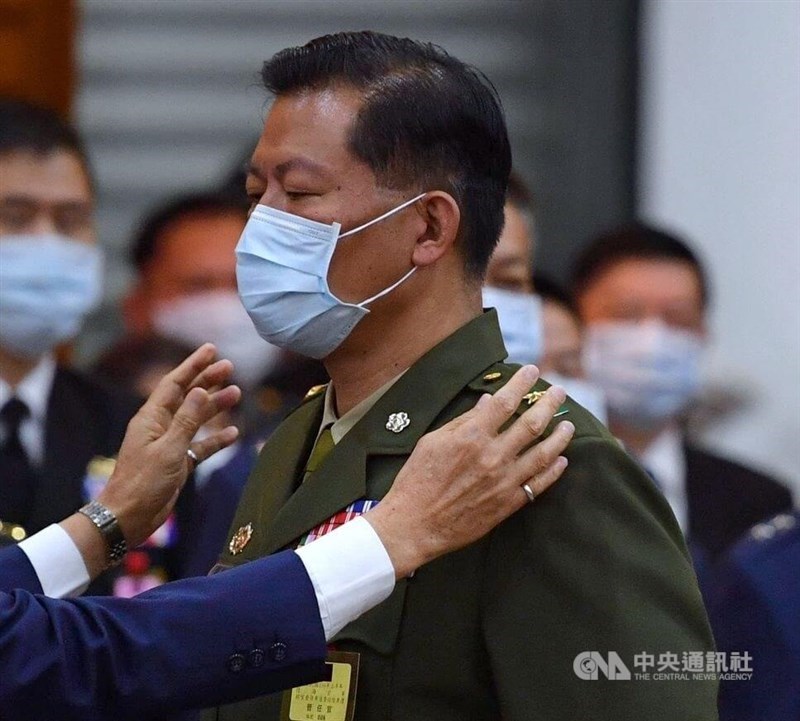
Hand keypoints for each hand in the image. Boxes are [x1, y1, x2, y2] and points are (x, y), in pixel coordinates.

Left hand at [97, 343, 240, 545]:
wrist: (128, 517)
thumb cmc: (143, 482)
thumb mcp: (169, 449)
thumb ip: (187, 419)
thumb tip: (201, 390)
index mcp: (151, 418)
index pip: (175, 383)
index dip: (193, 365)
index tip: (211, 350)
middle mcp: (160, 426)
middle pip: (187, 397)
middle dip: (207, 380)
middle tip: (229, 367)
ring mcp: (169, 444)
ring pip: (196, 419)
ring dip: (215, 407)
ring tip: (236, 393)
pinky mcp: (177, 463)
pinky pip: (200, 445)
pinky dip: (215, 439)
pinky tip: (233, 433)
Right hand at [365, 365, 573, 577]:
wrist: (415, 524)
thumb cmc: (417, 479)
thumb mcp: (433, 441)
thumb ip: (464, 421)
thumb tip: (488, 402)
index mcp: (471, 436)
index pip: (504, 402)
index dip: (521, 384)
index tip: (532, 371)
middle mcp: (493, 456)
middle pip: (531, 423)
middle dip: (548, 404)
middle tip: (559, 392)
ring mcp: (504, 481)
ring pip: (543, 453)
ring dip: (559, 436)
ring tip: (568, 424)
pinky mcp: (508, 503)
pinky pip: (539, 484)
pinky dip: (553, 470)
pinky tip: (561, 460)